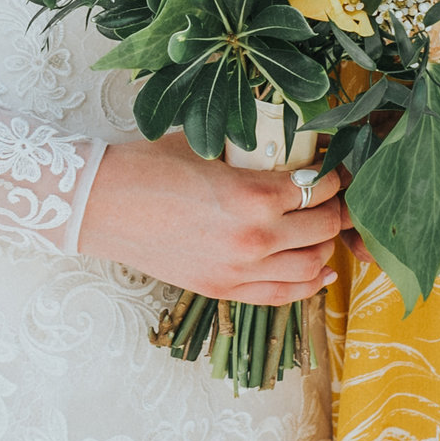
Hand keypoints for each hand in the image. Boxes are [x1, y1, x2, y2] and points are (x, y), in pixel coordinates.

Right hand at [79, 133, 347, 304]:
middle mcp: (255, 238)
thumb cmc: (149, 167)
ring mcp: (240, 270)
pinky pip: (283, 295)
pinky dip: (309, 284)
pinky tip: (320, 271)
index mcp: (253, 195)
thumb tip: (292, 145)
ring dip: (325, 245)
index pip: (319, 188)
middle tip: (338, 196)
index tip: (332, 167)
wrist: (102, 205)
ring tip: (324, 229)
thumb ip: (254, 152)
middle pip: (323, 227)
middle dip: (338, 209)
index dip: (334, 175)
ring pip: (311, 266)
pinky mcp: (223, 289)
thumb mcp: (208, 147)